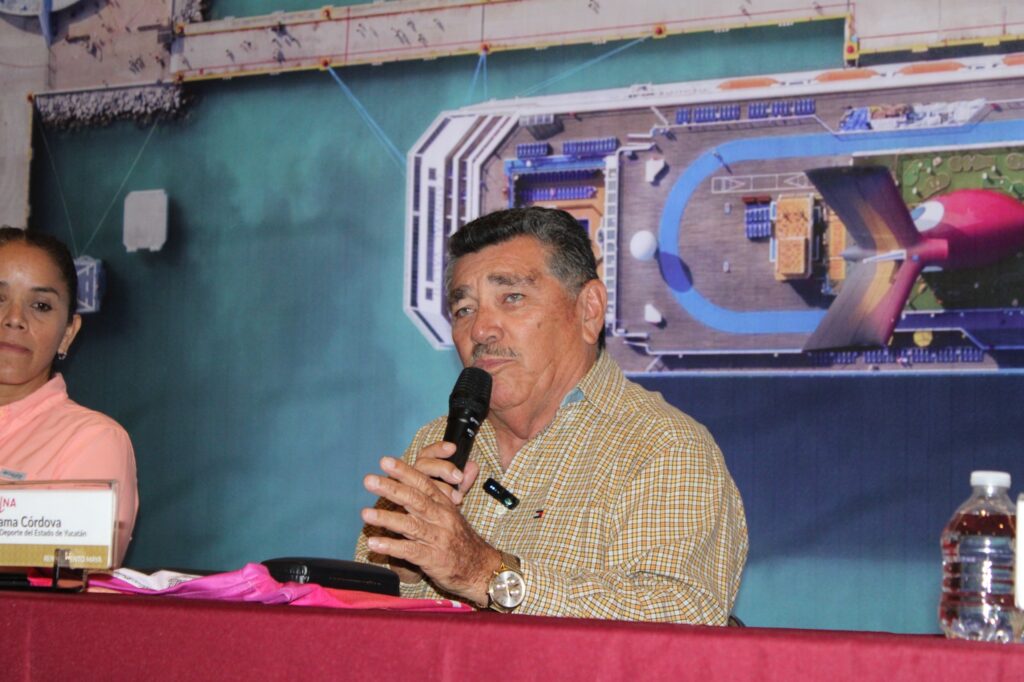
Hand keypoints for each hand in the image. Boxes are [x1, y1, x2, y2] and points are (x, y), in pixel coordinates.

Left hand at [362, 456, 500, 606]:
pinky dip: (392, 546)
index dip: (405, 471)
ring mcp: (437, 538)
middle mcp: (441, 518)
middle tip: (370, 480)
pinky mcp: (433, 559)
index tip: (385, 461)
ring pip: (411, 525)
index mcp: (444, 505)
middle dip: (391, 488)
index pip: (424, 483)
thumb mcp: (455, 513)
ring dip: (387, 518)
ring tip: (365, 513)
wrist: (481, 568)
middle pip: (415, 499)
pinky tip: (374, 543)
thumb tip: (468, 464)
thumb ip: (447, 492)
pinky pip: (410, 551)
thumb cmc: (462, 540)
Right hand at [411, 440, 480, 503]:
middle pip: (423, 464)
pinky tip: (446, 506)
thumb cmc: (444, 498)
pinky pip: (420, 499)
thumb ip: (465, 477)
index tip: (453, 448)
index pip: (428, 452)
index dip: (439, 448)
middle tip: (459, 477)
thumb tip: (473, 466)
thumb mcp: (457, 487)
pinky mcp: (410, 502)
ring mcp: (410, 487)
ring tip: (457, 498)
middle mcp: (415, 474)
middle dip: (443, 468)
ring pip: (420, 482)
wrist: (434, 518)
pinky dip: (435, 502)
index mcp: (425, 466)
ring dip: (441, 488)